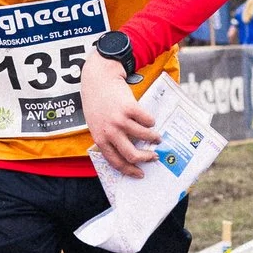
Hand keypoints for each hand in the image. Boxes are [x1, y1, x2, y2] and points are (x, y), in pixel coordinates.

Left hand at [81, 51, 158, 177]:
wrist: (98, 79)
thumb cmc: (96, 103)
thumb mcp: (96, 125)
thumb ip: (108, 138)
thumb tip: (126, 153)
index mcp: (100, 139)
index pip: (116, 162)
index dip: (130, 170)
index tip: (140, 173)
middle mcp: (110, 132)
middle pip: (132, 155)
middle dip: (146, 158)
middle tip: (153, 157)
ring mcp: (120, 120)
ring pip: (144, 137)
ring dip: (153, 139)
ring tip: (157, 138)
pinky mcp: (130, 108)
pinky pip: (147, 120)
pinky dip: (151, 122)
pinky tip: (150, 121)